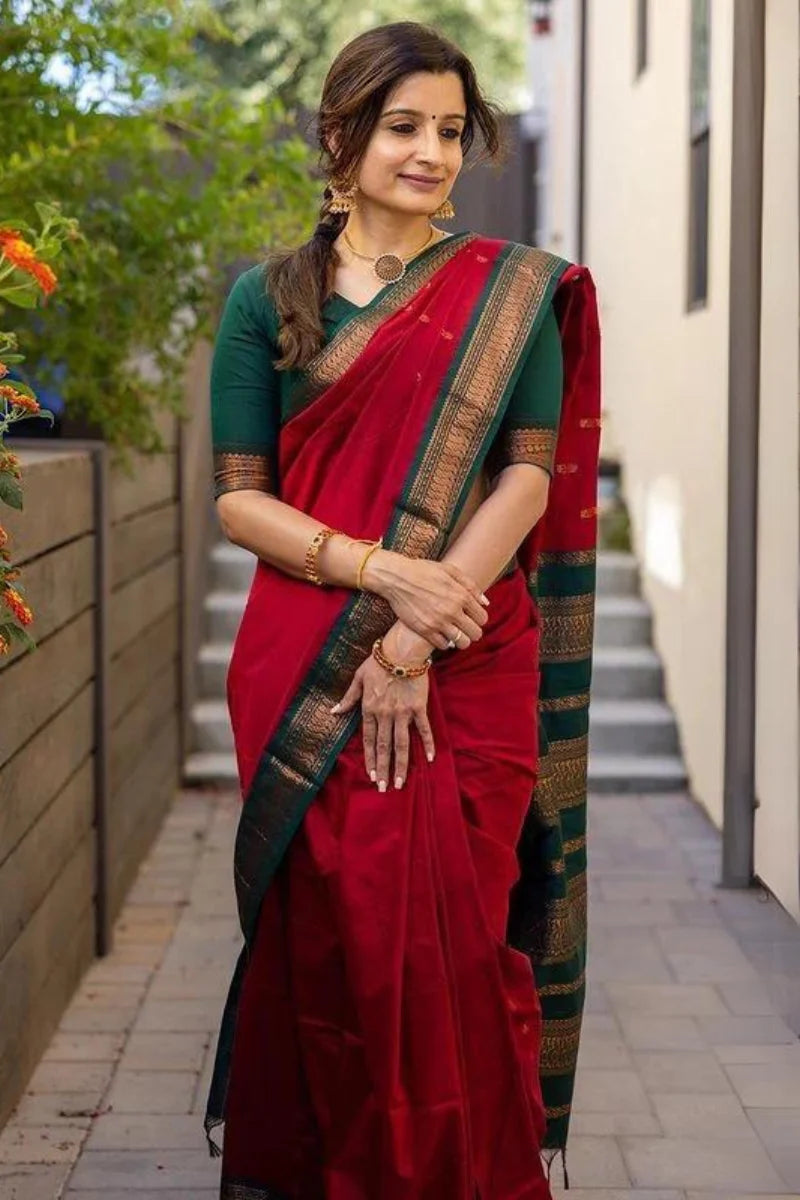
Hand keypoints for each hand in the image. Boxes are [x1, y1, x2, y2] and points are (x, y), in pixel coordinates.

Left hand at [331, 654, 434, 790]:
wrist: (401, 650)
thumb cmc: (378, 661)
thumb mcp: (358, 678)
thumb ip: (348, 698)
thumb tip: (334, 711)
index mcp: (369, 709)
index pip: (368, 740)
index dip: (370, 759)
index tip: (372, 776)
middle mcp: (385, 715)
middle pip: (384, 747)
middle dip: (384, 769)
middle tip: (385, 788)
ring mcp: (402, 713)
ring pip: (401, 744)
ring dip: (401, 765)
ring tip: (401, 783)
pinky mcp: (418, 707)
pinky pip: (423, 729)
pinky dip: (427, 744)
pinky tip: (429, 759)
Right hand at [361, 549, 489, 650]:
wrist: (396, 578)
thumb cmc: (423, 571)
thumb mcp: (450, 571)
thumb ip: (471, 586)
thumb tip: (485, 603)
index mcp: (461, 595)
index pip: (482, 618)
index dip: (479, 619)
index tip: (472, 617)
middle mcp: (452, 611)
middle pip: (476, 633)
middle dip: (473, 631)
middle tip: (465, 627)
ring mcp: (438, 622)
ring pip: (462, 643)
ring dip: (461, 640)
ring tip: (455, 633)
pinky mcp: (425, 630)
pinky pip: (444, 646)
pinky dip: (445, 642)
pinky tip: (441, 634)